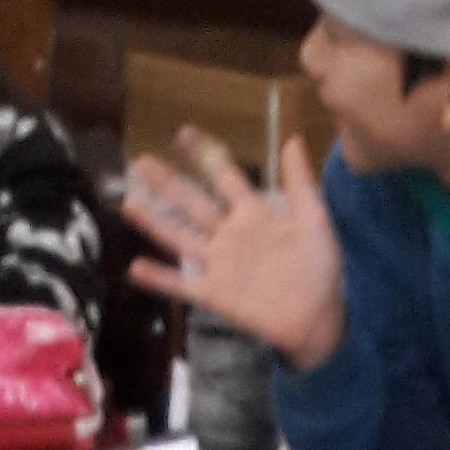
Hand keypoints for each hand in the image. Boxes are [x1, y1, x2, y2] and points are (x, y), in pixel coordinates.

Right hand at [122, 131, 346, 370]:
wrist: (318, 317)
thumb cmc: (320, 267)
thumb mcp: (314, 219)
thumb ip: (300, 183)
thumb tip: (292, 138)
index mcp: (254, 213)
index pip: (224, 177)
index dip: (204, 155)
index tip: (181, 133)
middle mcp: (230, 235)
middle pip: (192, 203)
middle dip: (167, 183)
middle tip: (140, 162)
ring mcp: (220, 264)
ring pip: (180, 237)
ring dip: (154, 221)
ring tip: (128, 202)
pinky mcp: (215, 294)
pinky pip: (183, 285)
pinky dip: (159, 278)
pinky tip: (135, 267)